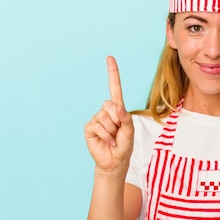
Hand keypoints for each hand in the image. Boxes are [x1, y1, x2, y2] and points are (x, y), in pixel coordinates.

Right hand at [84, 56, 133, 171]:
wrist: (115, 162)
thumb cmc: (124, 146)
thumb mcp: (130, 131)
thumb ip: (125, 118)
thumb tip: (116, 107)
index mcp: (117, 109)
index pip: (114, 88)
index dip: (112, 73)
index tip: (109, 58)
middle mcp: (105, 111)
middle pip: (110, 105)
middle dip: (117, 120)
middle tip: (118, 132)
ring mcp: (96, 119)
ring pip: (105, 118)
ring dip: (112, 131)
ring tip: (113, 139)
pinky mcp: (89, 128)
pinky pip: (98, 126)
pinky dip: (106, 136)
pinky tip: (108, 142)